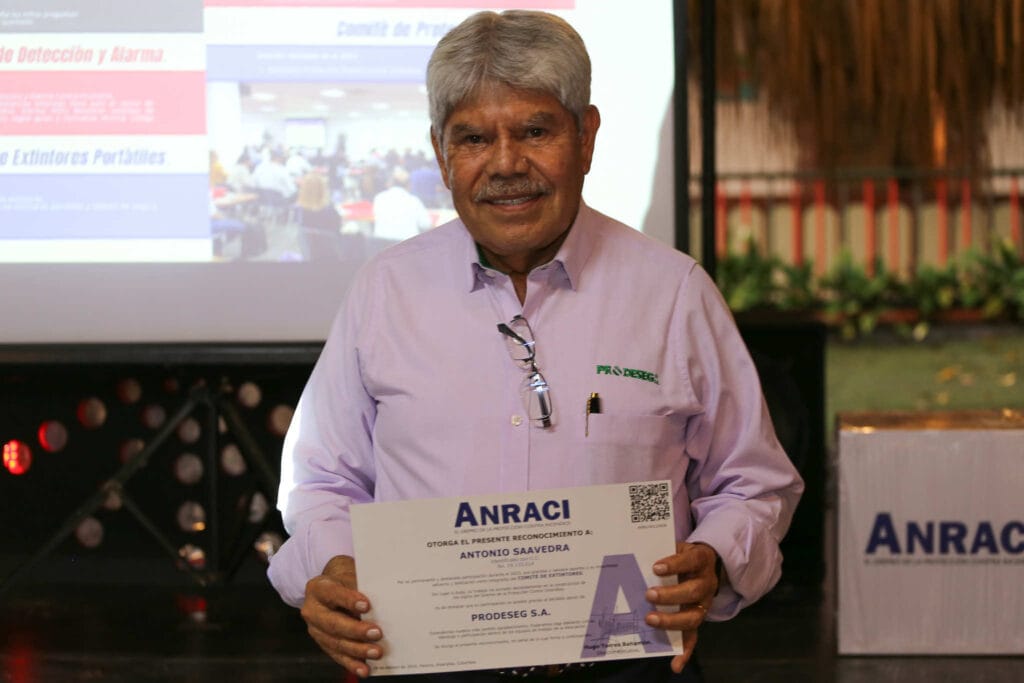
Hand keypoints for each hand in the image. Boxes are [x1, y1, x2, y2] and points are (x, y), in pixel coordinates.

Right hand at [301, 555, 382, 677]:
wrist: (332, 587)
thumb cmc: (346, 580)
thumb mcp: (351, 575)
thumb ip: (362, 586)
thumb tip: (386, 599)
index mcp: (319, 588)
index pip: (333, 593)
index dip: (348, 600)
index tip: (366, 605)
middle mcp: (312, 610)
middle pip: (333, 623)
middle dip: (356, 630)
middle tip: (377, 633)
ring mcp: (316, 629)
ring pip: (336, 642)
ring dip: (357, 650)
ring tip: (377, 652)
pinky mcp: (323, 643)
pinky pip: (337, 656)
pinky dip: (352, 663)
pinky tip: (365, 669)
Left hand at [644, 541, 720, 673]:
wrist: (706, 562)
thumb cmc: (683, 554)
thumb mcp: (677, 546)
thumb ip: (661, 549)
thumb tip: (635, 551)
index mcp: (699, 561)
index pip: (689, 561)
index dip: (675, 564)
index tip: (656, 567)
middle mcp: (705, 584)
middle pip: (693, 592)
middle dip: (670, 595)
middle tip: (649, 595)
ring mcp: (702, 604)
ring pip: (693, 617)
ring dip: (671, 621)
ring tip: (651, 620)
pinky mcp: (697, 619)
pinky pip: (693, 637)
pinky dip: (685, 651)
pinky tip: (675, 664)